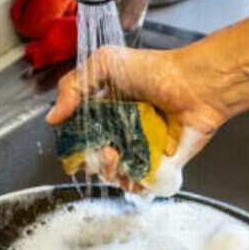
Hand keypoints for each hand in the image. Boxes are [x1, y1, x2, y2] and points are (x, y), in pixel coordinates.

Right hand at [46, 46, 227, 190]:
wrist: (196, 86)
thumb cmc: (156, 70)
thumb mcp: (106, 63)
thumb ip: (73, 86)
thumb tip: (52, 118)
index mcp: (108, 111)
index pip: (82, 136)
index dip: (76, 144)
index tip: (76, 143)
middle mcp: (123, 132)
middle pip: (96, 160)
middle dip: (92, 161)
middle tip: (104, 149)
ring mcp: (142, 151)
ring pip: (115, 175)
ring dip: (110, 173)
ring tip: (116, 157)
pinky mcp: (161, 166)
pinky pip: (141, 186)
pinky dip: (134, 186)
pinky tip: (133, 175)